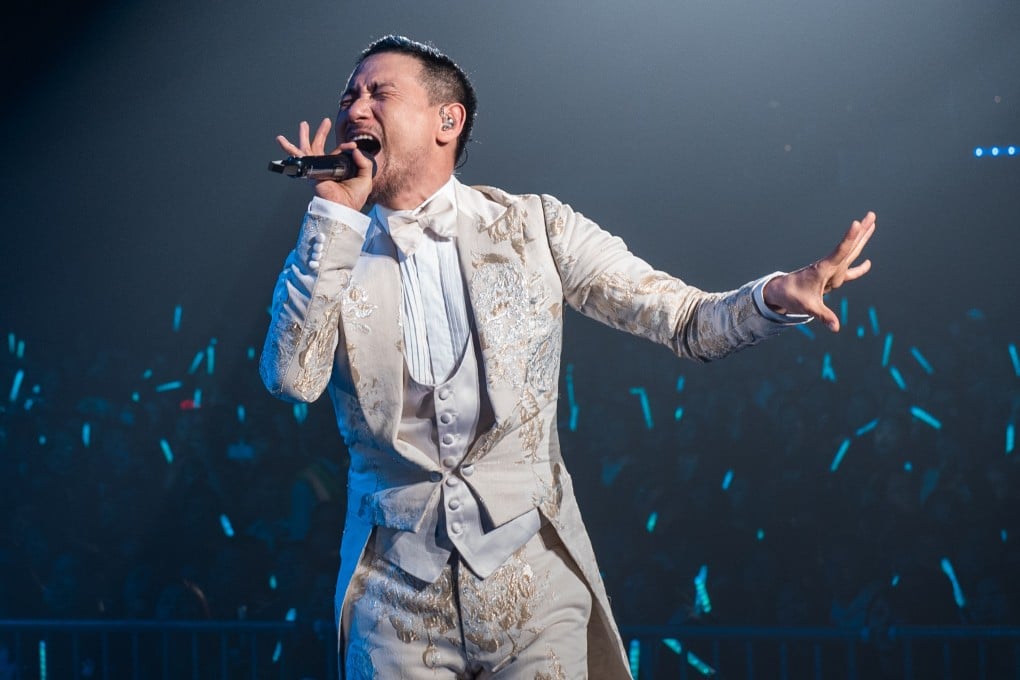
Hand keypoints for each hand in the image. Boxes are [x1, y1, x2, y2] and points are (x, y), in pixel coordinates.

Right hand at [276, 118, 374, 210]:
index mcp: (338, 168)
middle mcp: (326, 167)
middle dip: (321, 133)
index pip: (339, 152)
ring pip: (307, 148)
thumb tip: (354, 149)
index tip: (352, 145)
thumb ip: (363, 162)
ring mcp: (316, 168)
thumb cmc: (354, 198)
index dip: (346, 146)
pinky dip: (290, 148)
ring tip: (303, 124)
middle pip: (321, 146)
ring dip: (304, 136)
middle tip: (325, 121)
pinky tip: (281, 140)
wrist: (343, 207)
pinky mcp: (310, 169)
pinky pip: (299, 157)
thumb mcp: (365, 177)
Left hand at [763, 211, 876, 331]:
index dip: (848, 238)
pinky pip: (847, 270)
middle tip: (871, 215)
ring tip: (871, 224)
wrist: (780, 292)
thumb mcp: (808, 307)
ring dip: (861, 239)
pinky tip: (868, 263)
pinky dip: (858, 268)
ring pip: (849, 252)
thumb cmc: (792, 296)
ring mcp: (830, 270)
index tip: (856, 222)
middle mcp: (828, 266)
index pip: (839, 251)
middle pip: (849, 246)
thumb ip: (823, 316)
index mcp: (823, 269)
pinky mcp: (829, 277)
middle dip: (861, 232)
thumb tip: (836, 328)